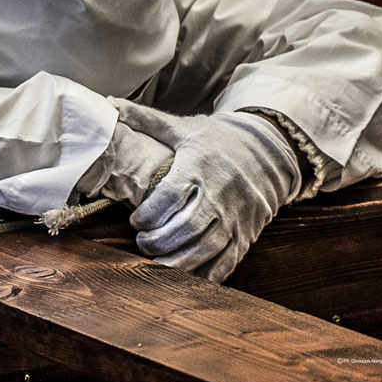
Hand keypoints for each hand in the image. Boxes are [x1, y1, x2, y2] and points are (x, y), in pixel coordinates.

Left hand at [109, 99, 300, 281]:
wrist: (270, 149)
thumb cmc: (217, 140)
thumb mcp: (183, 128)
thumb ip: (146, 120)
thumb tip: (110, 103)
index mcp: (198, 167)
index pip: (169, 196)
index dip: (148, 213)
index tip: (134, 220)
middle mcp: (217, 193)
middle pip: (186, 227)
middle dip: (159, 241)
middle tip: (141, 243)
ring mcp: (235, 216)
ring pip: (205, 248)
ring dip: (178, 262)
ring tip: (156, 263)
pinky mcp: (246, 233)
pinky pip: (227, 260)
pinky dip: (207, 274)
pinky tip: (187, 278)